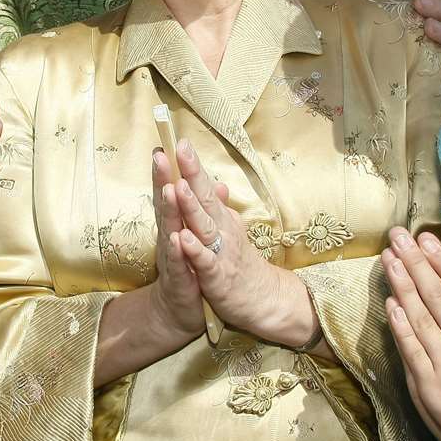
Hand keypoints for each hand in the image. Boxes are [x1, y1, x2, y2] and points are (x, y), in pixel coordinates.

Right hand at [150, 150, 204, 342]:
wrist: (180, 311)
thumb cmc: (190, 269)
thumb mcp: (200, 236)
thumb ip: (205, 209)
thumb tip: (217, 183)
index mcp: (177, 224)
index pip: (172, 193)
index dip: (170, 170)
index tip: (167, 144)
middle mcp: (171, 237)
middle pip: (166, 204)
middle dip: (163, 180)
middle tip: (161, 155)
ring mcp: (174, 258)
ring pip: (171, 230)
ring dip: (170, 210)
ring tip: (169, 189)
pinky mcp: (181, 280)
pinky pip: (181, 265)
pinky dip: (180, 251)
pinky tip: (179, 238)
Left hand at [168, 141, 306, 344]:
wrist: (263, 299)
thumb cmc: (240, 263)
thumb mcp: (231, 231)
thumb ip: (221, 208)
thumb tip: (219, 184)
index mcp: (220, 218)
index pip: (204, 187)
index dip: (191, 165)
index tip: (177, 141)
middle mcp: (222, 229)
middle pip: (205, 197)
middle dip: (191, 173)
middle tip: (179, 148)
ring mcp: (220, 251)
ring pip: (204, 226)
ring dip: (191, 206)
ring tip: (178, 186)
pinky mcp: (217, 276)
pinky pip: (204, 261)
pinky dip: (193, 250)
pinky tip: (180, 238)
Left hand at [382, 229, 440, 440]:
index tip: (426, 239)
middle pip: (437, 294)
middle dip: (415, 262)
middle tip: (398, 236)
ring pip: (421, 316)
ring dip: (403, 285)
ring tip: (388, 259)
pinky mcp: (432, 385)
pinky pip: (412, 350)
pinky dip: (400, 326)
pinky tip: (389, 304)